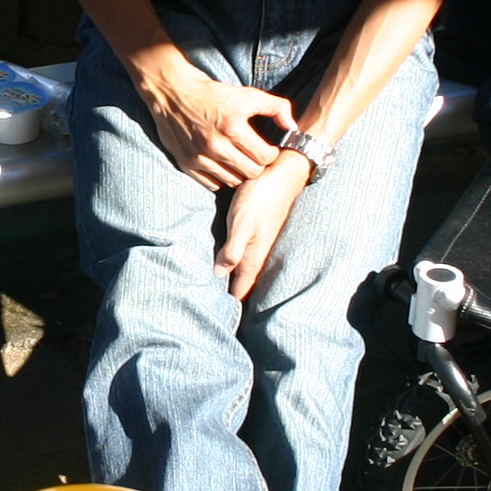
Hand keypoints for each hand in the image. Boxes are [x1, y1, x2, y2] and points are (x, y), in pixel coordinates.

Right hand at [139, 58, 293, 189]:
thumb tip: (293, 127)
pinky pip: (212, 184)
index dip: (271, 154)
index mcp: (234, 128)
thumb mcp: (248, 94)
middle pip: (251, 173)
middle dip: (258, 165)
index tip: (267, 148)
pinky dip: (220, 178)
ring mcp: (200, 157)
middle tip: (255, 156)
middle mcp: (216, 146)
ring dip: (240, 173)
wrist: (173, 92)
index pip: (265, 157)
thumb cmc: (213, 93)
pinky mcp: (186, 163)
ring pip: (233, 181)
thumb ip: (277, 108)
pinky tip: (222, 165)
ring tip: (239, 161)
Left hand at [218, 153, 310, 300]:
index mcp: (253, 258)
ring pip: (243, 271)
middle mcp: (257, 255)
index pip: (241, 291)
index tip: (213, 315)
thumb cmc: (260, 198)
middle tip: (209, 310)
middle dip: (229, 298)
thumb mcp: (241, 224)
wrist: (280, 174)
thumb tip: (219, 275)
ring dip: (232, 282)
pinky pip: (243, 257)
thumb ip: (231, 251)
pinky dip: (234, 266)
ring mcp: (258, 245)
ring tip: (214, 294)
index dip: (228, 304)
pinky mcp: (255, 234)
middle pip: (243, 284)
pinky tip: (226, 266)